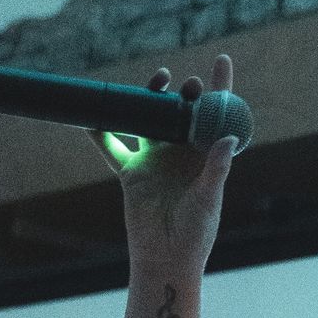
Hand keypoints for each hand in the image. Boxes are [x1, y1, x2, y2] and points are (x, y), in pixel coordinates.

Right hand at [93, 51, 238, 272]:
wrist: (166, 258)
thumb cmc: (196, 233)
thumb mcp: (209, 199)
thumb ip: (216, 168)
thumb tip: (227, 137)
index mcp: (205, 156)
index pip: (215, 116)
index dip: (220, 88)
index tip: (222, 59)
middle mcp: (181, 153)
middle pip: (182, 112)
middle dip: (186, 93)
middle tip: (188, 84)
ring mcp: (155, 159)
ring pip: (149, 120)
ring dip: (150, 99)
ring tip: (158, 80)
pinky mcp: (132, 171)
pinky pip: (113, 146)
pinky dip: (100, 132)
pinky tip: (90, 115)